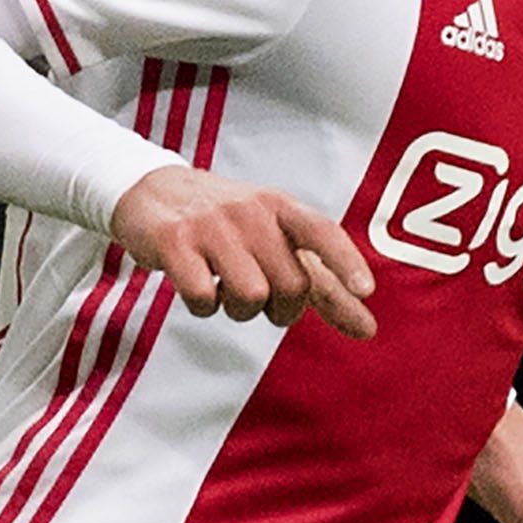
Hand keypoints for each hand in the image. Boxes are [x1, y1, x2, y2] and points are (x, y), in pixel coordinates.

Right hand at [108, 164, 373, 336]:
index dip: (346, 262)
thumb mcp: (276, 241)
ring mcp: (212, 224)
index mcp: (281, 207)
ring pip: (250, 296)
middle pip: (290, 285)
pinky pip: (203, 298)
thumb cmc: (228, 226)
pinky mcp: (174, 241)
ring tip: (225, 289)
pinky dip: (203, 307)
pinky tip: (198, 286)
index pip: (322, 231)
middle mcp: (251, 211)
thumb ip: (323, 286)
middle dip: (280, 309)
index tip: (366, 291)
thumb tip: (368, 331)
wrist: (154, 192)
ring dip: (239, 310)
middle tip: (260, 297)